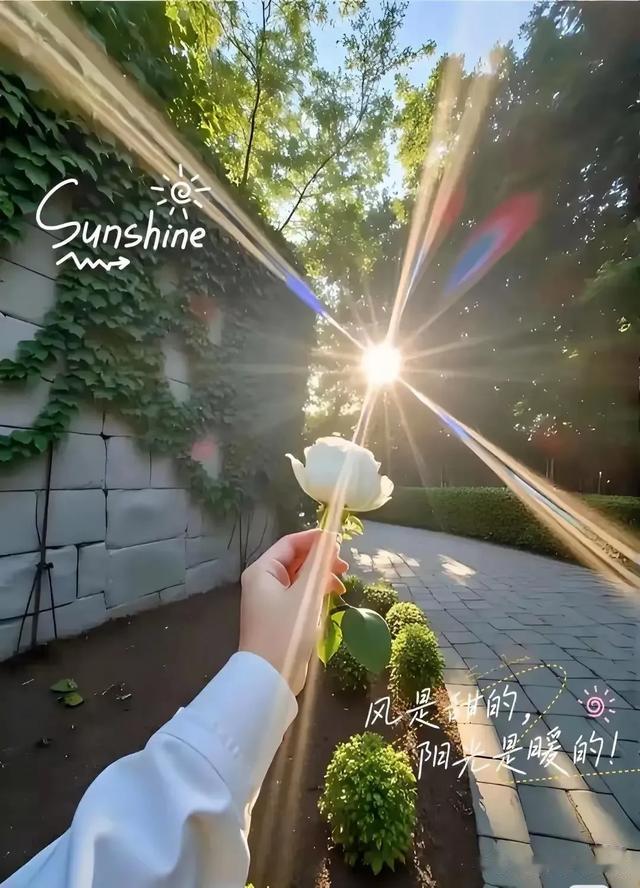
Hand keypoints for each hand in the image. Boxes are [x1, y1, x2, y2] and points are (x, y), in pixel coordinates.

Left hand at [239, 529, 347, 694]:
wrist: (270, 678)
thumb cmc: (286, 631)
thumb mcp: (306, 595)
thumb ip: (318, 565)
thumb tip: (328, 540)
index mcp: (263, 571)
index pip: (290, 543)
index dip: (315, 539)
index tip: (340, 542)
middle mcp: (263, 581)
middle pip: (295, 560)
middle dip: (320, 560)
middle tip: (344, 566)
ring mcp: (271, 600)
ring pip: (300, 578)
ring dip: (321, 577)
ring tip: (341, 584)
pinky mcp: (280, 616)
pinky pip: (300, 595)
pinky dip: (315, 593)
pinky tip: (331, 597)